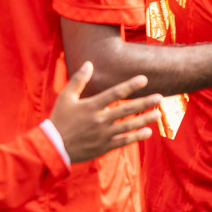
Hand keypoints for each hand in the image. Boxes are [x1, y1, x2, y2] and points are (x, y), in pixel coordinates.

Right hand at [47, 63, 163, 163]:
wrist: (52, 147)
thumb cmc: (59, 119)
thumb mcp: (65, 98)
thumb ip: (78, 80)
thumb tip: (89, 63)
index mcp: (91, 106)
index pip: (114, 93)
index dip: (130, 85)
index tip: (144, 79)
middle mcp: (99, 120)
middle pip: (126, 110)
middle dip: (145, 103)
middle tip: (160, 97)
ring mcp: (103, 134)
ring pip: (128, 126)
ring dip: (144, 119)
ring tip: (158, 114)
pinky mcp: (104, 146)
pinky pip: (123, 141)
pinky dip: (136, 137)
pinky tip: (148, 132)